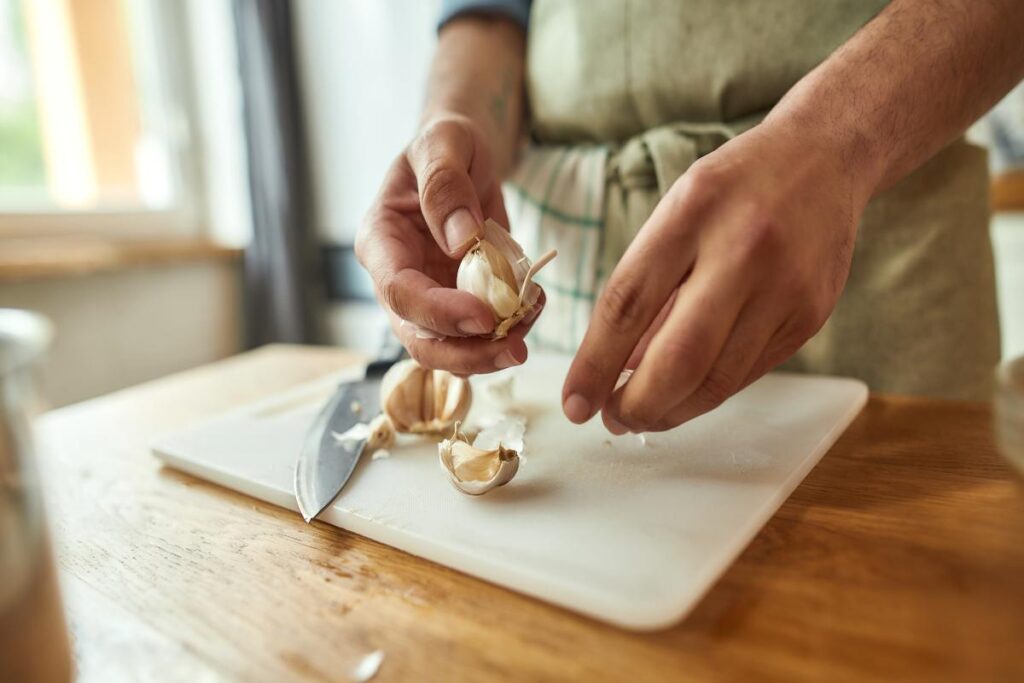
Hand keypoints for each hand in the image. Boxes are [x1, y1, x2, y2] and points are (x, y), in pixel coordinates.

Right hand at [356, 114, 541, 373]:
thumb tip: (460, 240)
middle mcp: (396, 279)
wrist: (463, 158)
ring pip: (449, 349)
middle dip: (467, 353)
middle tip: (518, 350)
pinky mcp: (457, 304)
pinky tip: (534, 304)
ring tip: (534, 316)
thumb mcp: (445, 141)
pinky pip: (479, 334)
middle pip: (419, 339)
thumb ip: (445, 185)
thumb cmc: (447, 143)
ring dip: (492, 349)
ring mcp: (426, 297)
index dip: (439, 312)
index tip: (485, 317)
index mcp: (380, 240)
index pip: (399, 291)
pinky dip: (511, 329)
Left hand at [562, 122, 869, 432]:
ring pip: (718, 380)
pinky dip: (709, 392)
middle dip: (637, 405)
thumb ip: (647, 287)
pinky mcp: (811, 317)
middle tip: (611, 418)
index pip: (628, 304)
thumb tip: (617, 368)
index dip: (594, 364)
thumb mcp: (676, 213)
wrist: (825, 159)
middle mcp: (742, 251)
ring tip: (642, 414)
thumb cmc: (733, 188)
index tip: (575, 403)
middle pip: (679, 358)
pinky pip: (749, 374)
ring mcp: (784, 288)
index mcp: (692, 213)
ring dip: (672, 410)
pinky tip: (685, 393)